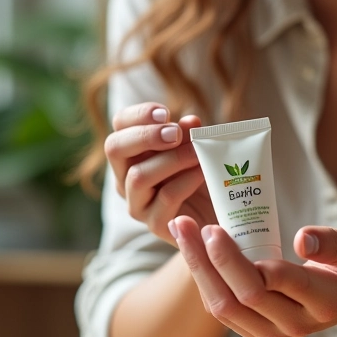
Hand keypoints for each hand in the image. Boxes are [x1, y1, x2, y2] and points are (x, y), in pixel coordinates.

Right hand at [104, 103, 216, 243]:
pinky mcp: (156, 224)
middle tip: (175, 133)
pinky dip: (186, 181)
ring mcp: (137, 202)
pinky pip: (165, 198)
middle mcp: (125, 177)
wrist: (222, 213)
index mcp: (131, 152)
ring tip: (197, 153)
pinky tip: (203, 173)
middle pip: (114, 148)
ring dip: (171, 160)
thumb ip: (189, 134)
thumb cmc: (204, 174)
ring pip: (138, 176)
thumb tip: (190, 121)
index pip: (120, 125)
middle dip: (145, 136)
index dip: (138, 115)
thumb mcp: (196, 148)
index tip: (165, 113)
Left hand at [170, 216, 336, 336]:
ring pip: (225, 308)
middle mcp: (297, 325)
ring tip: (181, 230)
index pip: (275, 284)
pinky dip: (204, 279)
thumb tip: (302, 239)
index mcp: (326, 302)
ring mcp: (275, 334)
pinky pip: (223, 309)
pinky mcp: (258, 331)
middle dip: (209, 260)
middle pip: (242, 298)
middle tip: (187, 223)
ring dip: (198, 269)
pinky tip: (192, 248)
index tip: (215, 228)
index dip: (240, 260)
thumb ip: (336, 243)